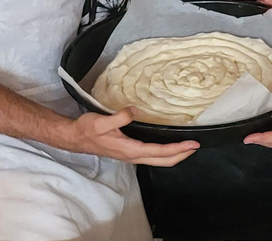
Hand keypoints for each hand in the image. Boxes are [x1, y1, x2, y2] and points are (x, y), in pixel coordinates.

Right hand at [67, 108, 198, 166]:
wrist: (75, 138)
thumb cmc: (87, 130)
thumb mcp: (101, 122)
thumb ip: (119, 117)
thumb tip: (134, 110)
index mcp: (129, 149)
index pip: (159, 152)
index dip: (177, 149)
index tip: (192, 144)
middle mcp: (133, 155)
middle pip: (163, 161)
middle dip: (181, 155)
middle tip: (196, 147)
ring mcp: (131, 156)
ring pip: (158, 160)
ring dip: (174, 155)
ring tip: (187, 147)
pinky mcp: (129, 152)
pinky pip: (152, 156)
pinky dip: (164, 153)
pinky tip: (168, 146)